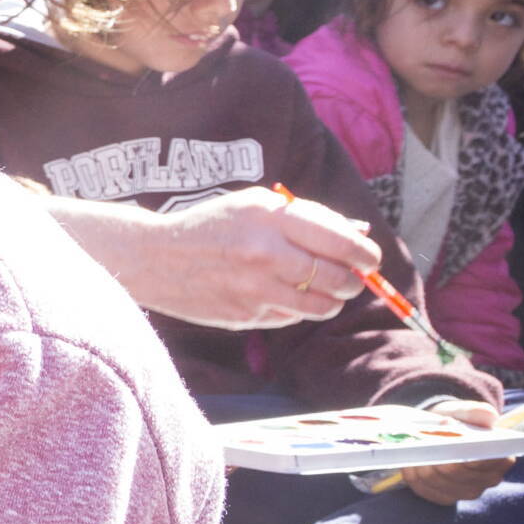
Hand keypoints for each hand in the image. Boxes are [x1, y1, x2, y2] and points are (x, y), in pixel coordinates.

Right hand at [49, 187, 379, 329]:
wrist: (154, 256)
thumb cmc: (210, 225)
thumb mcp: (254, 205)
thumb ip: (307, 216)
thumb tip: (360, 231)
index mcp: (271, 219)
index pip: (342, 243)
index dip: (367, 255)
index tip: (369, 258)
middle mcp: (266, 254)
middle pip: (339, 279)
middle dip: (353, 281)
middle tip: (349, 277)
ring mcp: (255, 290)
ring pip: (321, 307)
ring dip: (330, 300)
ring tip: (319, 288)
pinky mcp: (246, 316)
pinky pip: (291, 318)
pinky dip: (295, 309)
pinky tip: (277, 294)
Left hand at [403, 400, 514, 503]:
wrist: (437, 433)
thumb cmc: (455, 422)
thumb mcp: (462, 411)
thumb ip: (475, 411)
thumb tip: (489, 416)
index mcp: (501, 457)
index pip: (488, 459)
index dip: (466, 448)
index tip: (449, 432)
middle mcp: (488, 479)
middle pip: (458, 472)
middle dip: (438, 455)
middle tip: (424, 440)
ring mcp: (467, 491)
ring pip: (438, 481)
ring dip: (422, 464)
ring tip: (412, 448)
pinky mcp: (445, 497)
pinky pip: (425, 489)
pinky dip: (413, 474)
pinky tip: (408, 462)